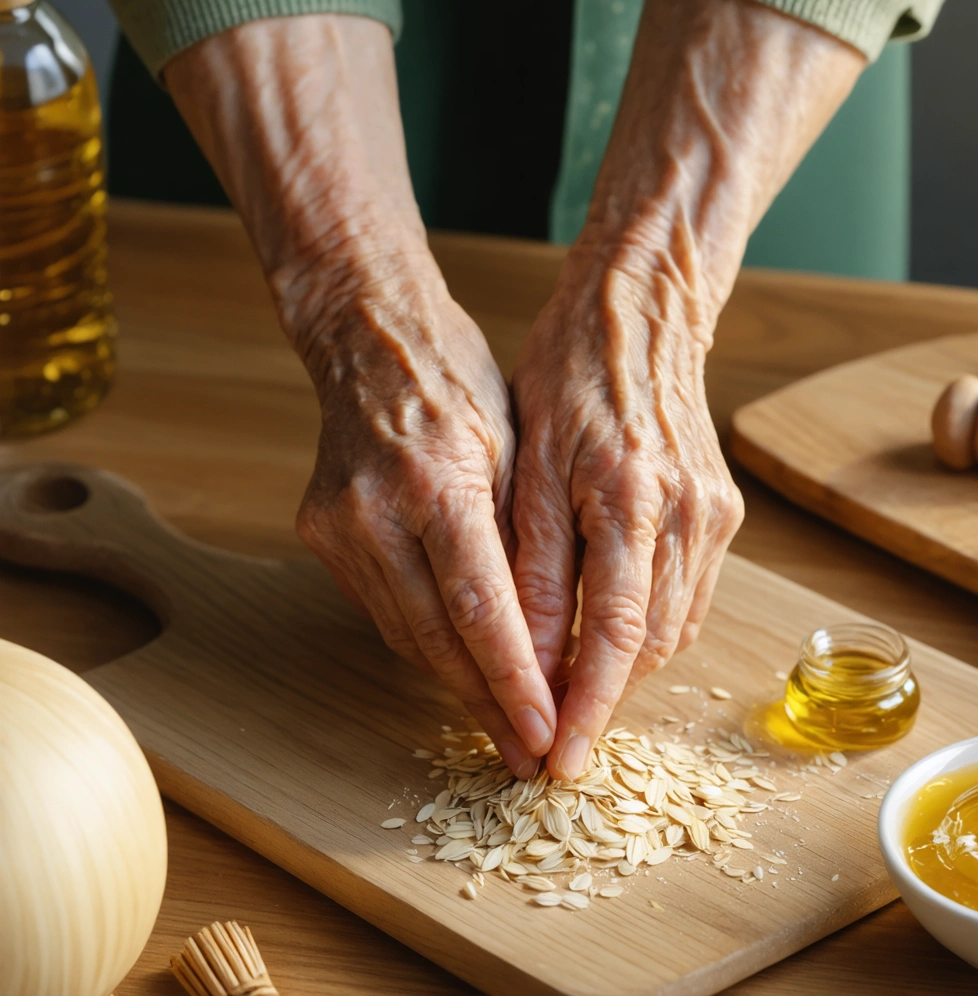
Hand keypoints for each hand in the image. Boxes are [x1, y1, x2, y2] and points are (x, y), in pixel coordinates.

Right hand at [295, 260, 556, 777]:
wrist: (371, 339)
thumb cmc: (459, 380)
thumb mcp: (512, 447)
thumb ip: (521, 543)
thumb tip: (546, 636)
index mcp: (434, 484)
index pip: (480, 609)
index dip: (512, 680)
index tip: (544, 732)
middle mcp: (373, 515)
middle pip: (435, 638)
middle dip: (485, 702)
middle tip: (527, 750)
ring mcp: (336, 528)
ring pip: (403, 633)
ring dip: (453, 682)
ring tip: (500, 724)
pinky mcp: (319, 534)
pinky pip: (381, 608)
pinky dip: (424, 641)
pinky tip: (458, 666)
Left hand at [512, 243, 743, 779]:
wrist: (641, 312)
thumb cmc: (571, 372)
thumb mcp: (532, 462)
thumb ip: (538, 562)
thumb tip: (531, 652)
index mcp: (635, 499)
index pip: (614, 634)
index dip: (588, 706)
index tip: (563, 761)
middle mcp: (691, 516)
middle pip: (651, 643)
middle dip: (604, 697)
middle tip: (553, 730)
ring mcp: (715, 514)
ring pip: (674, 628)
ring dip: (624, 669)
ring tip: (572, 693)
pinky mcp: (722, 510)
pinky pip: (689, 595)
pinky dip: (646, 629)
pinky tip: (607, 634)